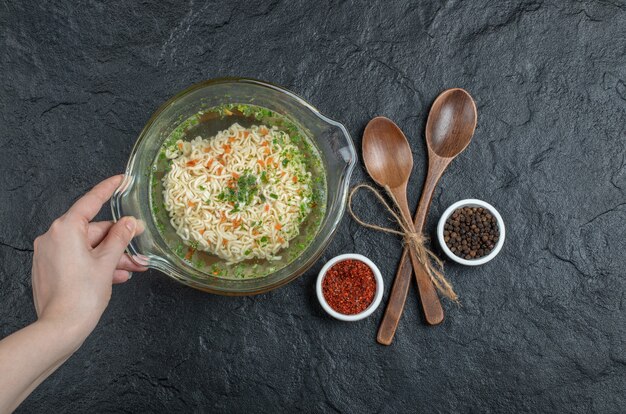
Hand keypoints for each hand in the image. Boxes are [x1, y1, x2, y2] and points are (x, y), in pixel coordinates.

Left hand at [31, 175, 146, 346]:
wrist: (61, 328)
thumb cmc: (82, 295)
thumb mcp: (108, 261)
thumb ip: (121, 237)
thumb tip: (130, 223)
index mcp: (65, 229)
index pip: (91, 201)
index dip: (109, 189)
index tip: (122, 179)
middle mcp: (53, 237)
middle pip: (94, 231)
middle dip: (119, 242)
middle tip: (140, 251)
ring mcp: (50, 254)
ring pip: (89, 247)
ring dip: (112, 257)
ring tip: (132, 269)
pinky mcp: (50, 269)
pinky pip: (79, 259)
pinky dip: (97, 265)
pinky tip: (116, 276)